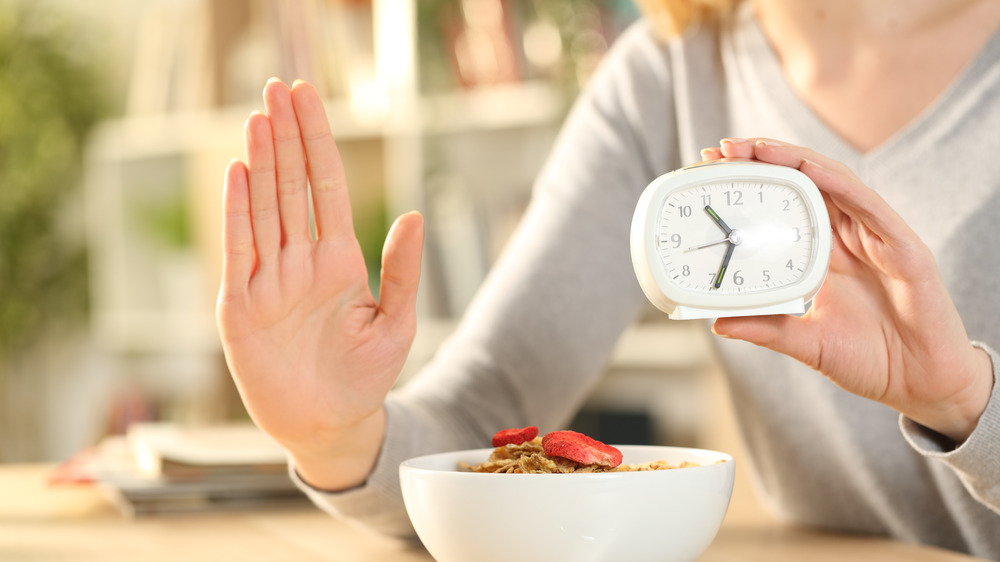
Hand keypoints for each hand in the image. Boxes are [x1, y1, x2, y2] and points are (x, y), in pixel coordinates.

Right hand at [217, 79, 423, 488]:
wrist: (331, 425)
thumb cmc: (365, 377)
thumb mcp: (395, 322)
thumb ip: (401, 271)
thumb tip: (413, 215)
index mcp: (338, 261)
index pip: (327, 188)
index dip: (319, 143)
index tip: (309, 99)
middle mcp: (300, 262)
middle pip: (291, 187)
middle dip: (286, 137)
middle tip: (276, 87)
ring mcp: (269, 281)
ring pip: (264, 209)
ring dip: (261, 162)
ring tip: (258, 117)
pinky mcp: (241, 307)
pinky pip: (239, 250)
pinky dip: (238, 212)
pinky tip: (238, 173)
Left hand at [701, 138, 992, 442]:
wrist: (921, 384)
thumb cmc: (870, 359)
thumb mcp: (804, 342)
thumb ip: (765, 328)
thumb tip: (716, 322)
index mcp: (824, 254)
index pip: (785, 204)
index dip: (753, 183)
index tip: (712, 168)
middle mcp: (848, 237)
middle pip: (804, 182)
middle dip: (765, 159)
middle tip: (723, 148)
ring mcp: (876, 237)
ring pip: (833, 182)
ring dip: (794, 160)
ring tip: (757, 148)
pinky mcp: (903, 247)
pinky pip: (869, 205)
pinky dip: (837, 183)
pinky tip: (810, 168)